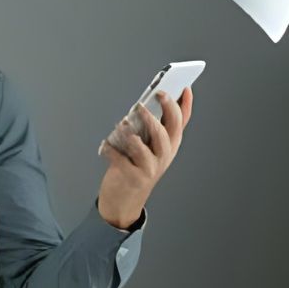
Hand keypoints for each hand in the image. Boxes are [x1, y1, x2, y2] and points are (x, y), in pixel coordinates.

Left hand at [97, 87, 193, 228]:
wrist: (124, 200)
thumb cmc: (135, 166)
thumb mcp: (149, 147)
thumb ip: (151, 126)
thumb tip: (149, 101)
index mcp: (170, 145)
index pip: (182, 122)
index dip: (184, 104)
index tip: (182, 86)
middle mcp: (164, 156)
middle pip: (167, 131)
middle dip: (160, 113)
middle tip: (146, 100)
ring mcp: (150, 168)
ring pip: (144, 147)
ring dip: (131, 134)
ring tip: (122, 125)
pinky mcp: (132, 177)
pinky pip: (119, 159)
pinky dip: (110, 149)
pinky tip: (104, 145)